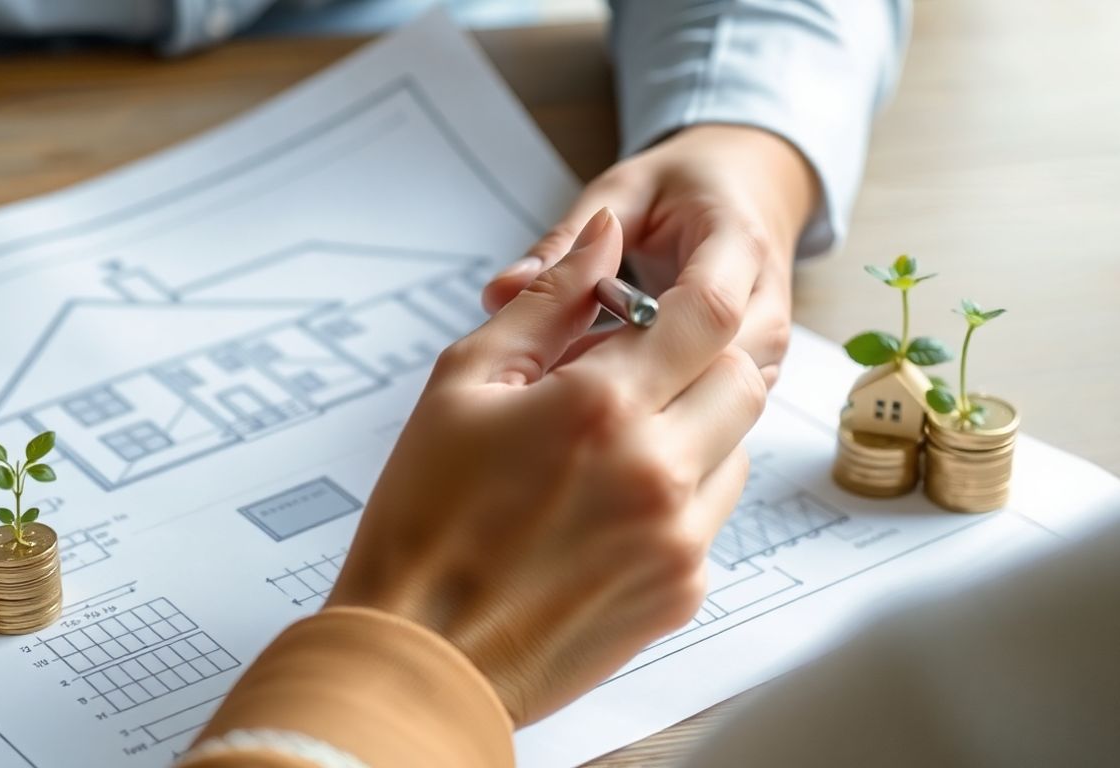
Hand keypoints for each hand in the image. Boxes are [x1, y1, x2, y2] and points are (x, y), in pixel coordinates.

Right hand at [327, 209, 766, 724]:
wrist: (421, 657)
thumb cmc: (424, 519)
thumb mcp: (463, 383)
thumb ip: (547, 300)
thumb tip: (602, 240)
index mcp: (601, 406)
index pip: (707, 312)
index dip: (692, 290)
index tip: (658, 297)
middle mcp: (660, 470)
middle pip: (743, 374)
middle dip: (700, 358)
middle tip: (630, 373)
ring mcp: (680, 538)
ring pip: (736, 445)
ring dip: (693, 425)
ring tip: (608, 449)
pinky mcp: (683, 590)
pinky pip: (713, 514)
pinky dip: (678, 493)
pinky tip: (605, 509)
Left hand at [483, 125, 817, 386]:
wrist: (750, 186)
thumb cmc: (682, 187)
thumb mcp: (620, 192)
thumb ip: (562, 241)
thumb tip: (499, 294)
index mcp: (739, 241)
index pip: (709, 307)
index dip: (642, 341)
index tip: (579, 353)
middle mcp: (765, 299)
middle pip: (716, 366)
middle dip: (638, 386)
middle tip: (561, 389)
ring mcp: (769, 340)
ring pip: (716, 397)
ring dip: (648, 401)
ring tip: (577, 393)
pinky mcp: (759, 367)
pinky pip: (716, 407)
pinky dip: (662, 405)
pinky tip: (607, 400)